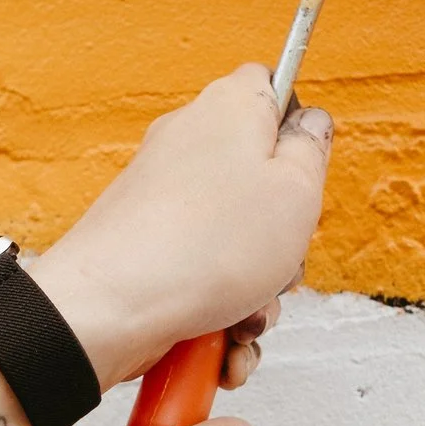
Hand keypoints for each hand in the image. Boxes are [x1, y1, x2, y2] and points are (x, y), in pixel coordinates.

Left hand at [32, 65, 332, 388]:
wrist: (111, 309)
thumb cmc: (200, 248)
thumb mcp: (297, 190)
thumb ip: (313, 148)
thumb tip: (310, 127)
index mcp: (230, 109)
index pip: (273, 88)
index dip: (298, 130)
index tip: (309, 168)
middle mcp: (190, 144)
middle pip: (262, 181)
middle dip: (282, 235)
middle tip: (281, 258)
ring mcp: (164, 198)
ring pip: (236, 240)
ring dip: (254, 289)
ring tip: (244, 313)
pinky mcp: (147, 246)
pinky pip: (203, 274)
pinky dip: (219, 311)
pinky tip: (219, 337)